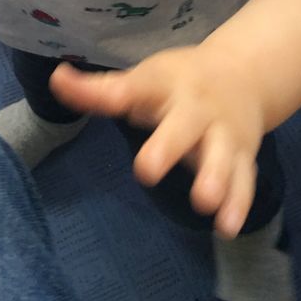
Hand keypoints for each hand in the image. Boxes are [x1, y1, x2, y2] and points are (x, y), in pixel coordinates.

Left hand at [50, 47, 265, 238]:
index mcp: (165, 85)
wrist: (245, 74)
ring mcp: (223, 133)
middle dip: (167, 148)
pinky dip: (238, 203)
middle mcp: (196, 108)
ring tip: (204, 202)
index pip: (134, 88)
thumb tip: (56, 80)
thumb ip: (101, 91)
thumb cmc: (180, 81)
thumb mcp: (143, 79)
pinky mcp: (243, 156)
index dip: (110, 93)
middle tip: (147, 171)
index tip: (80, 93)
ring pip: (220, 156)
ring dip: (214, 179)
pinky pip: (244, 181)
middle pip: (182, 127)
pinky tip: (227, 227)